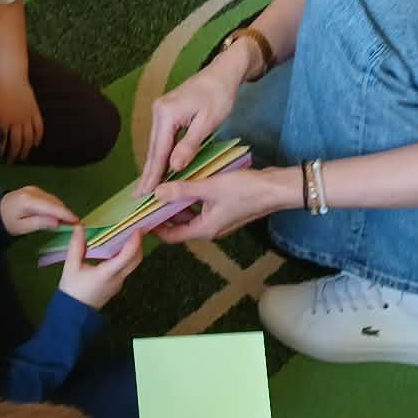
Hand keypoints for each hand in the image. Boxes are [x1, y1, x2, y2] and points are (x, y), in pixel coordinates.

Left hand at [0, 75, 43, 161]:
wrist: (11, 77)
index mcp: (4, 121)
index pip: (4, 141)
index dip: (2, 151)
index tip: (0, 158)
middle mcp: (17, 122)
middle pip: (18, 142)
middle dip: (15, 154)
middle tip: (12, 162)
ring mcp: (27, 117)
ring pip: (29, 137)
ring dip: (27, 148)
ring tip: (24, 156)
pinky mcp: (35, 111)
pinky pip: (39, 127)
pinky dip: (38, 136)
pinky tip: (36, 144)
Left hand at [0, 184, 76, 236]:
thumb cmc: (7, 222)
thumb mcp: (21, 228)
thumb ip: (39, 223)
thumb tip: (57, 222)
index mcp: (28, 200)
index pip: (51, 207)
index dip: (66, 214)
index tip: (77, 221)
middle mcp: (33, 191)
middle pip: (54, 202)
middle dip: (66, 213)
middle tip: (77, 225)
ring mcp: (34, 189)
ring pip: (53, 200)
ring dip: (62, 210)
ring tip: (71, 221)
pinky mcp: (35, 190)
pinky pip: (49, 198)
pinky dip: (56, 206)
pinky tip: (60, 215)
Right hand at [57, 223, 144, 309]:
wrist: (74, 312)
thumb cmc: (72, 290)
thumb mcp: (70, 267)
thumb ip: (76, 246)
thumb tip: (79, 227)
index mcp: (107, 274)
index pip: (127, 256)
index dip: (134, 241)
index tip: (138, 228)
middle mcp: (117, 279)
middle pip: (136, 260)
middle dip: (139, 243)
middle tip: (138, 228)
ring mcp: (119, 283)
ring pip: (133, 264)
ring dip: (134, 249)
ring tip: (129, 234)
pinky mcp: (117, 285)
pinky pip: (127, 268)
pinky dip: (128, 256)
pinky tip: (120, 247)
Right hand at [139, 56, 241, 191]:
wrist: (222, 73)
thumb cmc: (219, 95)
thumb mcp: (208, 122)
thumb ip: (189, 144)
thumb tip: (174, 166)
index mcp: (167, 114)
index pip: (159, 150)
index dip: (153, 174)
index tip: (146, 193)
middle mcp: (159, 111)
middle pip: (153, 148)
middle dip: (147, 173)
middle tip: (138, 196)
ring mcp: (160, 110)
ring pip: (156, 144)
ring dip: (152, 165)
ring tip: (145, 187)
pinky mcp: (166, 111)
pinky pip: (161, 138)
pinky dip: (159, 154)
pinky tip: (157, 166)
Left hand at [152, 163, 286, 243]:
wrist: (276, 189)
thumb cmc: (245, 190)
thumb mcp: (210, 187)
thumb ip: (182, 190)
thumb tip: (156, 193)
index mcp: (204, 229)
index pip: (172, 236)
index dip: (155, 228)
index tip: (140, 215)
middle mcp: (210, 228)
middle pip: (180, 224)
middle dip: (164, 212)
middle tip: (148, 196)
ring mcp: (219, 219)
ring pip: (191, 214)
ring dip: (178, 203)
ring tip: (163, 186)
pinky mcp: (225, 209)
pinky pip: (202, 206)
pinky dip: (192, 197)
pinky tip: (187, 181)